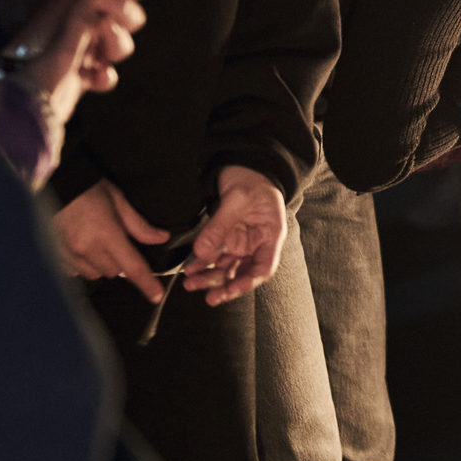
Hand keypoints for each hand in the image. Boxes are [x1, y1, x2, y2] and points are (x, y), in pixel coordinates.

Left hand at [3, 0, 156, 126]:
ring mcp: (95, 51)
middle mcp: (102, 24)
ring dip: (116, 39)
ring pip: (122, 47)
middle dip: (125, 7)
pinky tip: (93, 71)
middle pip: (132, 17)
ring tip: (98, 31)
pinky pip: (104, 78)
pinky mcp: (82, 76)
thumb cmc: (27, 10)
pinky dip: (102, 75)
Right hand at [54, 180, 169, 302]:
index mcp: (106, 234)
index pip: (132, 266)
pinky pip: (75, 271)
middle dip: (119, 261)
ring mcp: (69, 254)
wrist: (54, 182)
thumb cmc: (89, 189)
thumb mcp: (118, 201)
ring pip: (94, 274)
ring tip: (95, 242)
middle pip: (114, 272)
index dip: (147, 283)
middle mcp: (86, 249)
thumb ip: (139, 225)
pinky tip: (80, 246)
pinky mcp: (55, 256)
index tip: (157, 296)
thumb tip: (161, 238)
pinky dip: (81, 264)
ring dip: (100, 264)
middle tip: (114, 240)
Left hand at [182, 166, 285, 304]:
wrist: (244, 164)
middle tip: (208, 296)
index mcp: (270, 235)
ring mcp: (242, 241)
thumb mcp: (236, 199)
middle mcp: (257, 243)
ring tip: (191, 283)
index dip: (247, 283)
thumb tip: (202, 252)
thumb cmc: (251, 178)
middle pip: (243, 273)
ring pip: (227, 268)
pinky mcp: (227, 237)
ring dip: (210, 277)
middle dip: (225, 286)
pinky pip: (215, 256)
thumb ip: (219, 226)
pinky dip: (203, 264)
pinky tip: (191, 268)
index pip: (263, 268)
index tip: (229, 290)